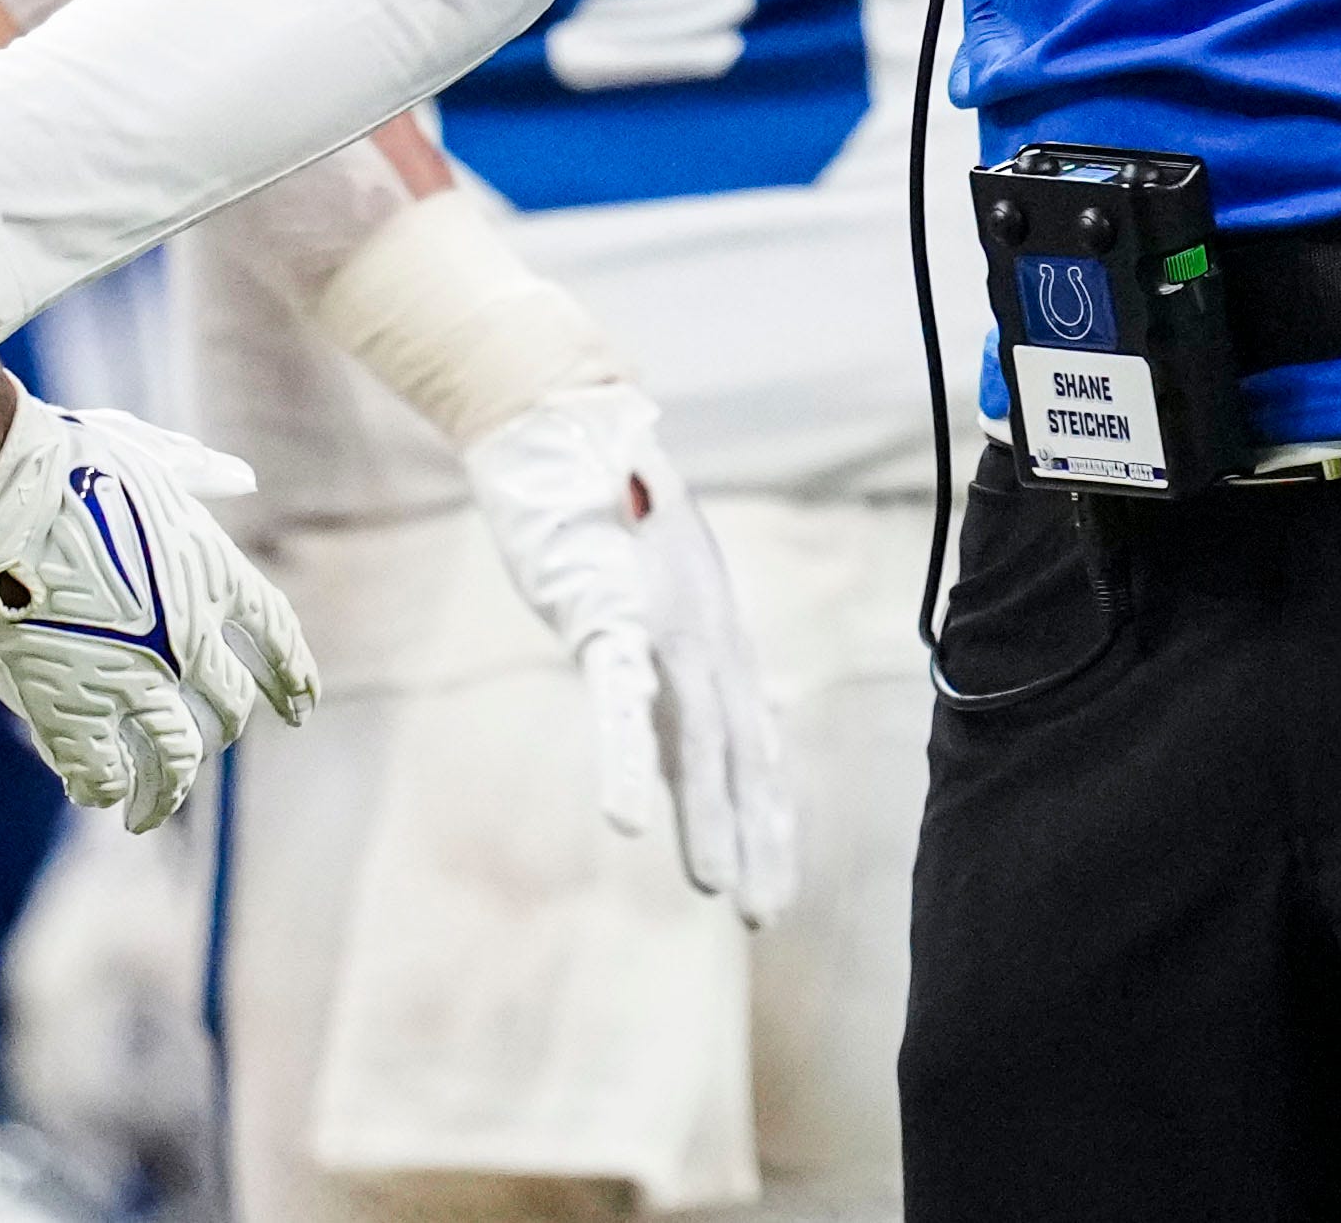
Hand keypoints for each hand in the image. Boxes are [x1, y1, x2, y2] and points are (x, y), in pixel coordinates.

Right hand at [0, 397, 316, 830]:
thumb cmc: (65, 464)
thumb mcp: (150, 458)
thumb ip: (198, 475)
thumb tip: (242, 478)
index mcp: (215, 574)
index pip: (278, 640)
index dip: (294, 679)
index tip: (301, 710)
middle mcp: (188, 638)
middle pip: (228, 707)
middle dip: (222, 729)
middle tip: (205, 745)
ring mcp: (132, 680)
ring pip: (174, 760)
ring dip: (166, 791)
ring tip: (148, 811)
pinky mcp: (69, 709)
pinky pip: (99, 773)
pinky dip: (102, 786)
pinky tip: (97, 792)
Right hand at [464, 384, 797, 921]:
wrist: (563, 428)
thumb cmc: (604, 504)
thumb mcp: (653, 584)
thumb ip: (665, 649)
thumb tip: (661, 708)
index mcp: (715, 635)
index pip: (755, 737)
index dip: (769, 809)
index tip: (777, 873)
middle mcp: (706, 636)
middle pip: (740, 754)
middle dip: (755, 835)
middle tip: (763, 912)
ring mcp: (662, 627)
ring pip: (694, 739)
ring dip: (708, 816)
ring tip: (717, 886)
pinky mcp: (607, 615)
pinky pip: (617, 701)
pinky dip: (621, 763)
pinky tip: (627, 820)